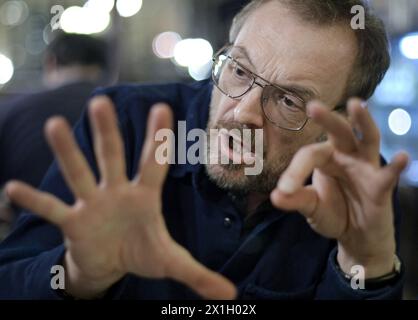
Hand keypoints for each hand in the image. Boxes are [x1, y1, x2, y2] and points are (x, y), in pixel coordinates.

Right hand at [6, 97, 235, 299]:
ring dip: (67, 153)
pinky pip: (52, 209)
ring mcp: (92, 204)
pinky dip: (35, 200)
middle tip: (100, 102)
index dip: (158, 139)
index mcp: (144, 196)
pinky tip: (12, 189)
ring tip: (53, 124)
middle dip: (107, 132)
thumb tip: (232, 295)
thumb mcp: (171, 262)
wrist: (111, 264)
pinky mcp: (73, 222)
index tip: (162, 108)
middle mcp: (117, 192)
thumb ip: (200, 275)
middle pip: (112, 157)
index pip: (154, 164)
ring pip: (79, 174)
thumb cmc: (142, 252)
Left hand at [270, 98, 408, 277]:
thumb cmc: (333, 213)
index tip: (284, 191)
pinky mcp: (381, 186)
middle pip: (338, 132)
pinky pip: (388, 175)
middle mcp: (346, 156)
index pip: (308, 155)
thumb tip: (275, 197)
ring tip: (356, 105)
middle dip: (327, 118)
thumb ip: (295, 200)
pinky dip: (395, 166)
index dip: (295, 171)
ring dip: (363, 122)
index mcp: (325, 158)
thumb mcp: (310, 207)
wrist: (356, 236)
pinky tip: (402, 156)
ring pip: (367, 139)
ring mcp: (366, 168)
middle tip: (312, 105)